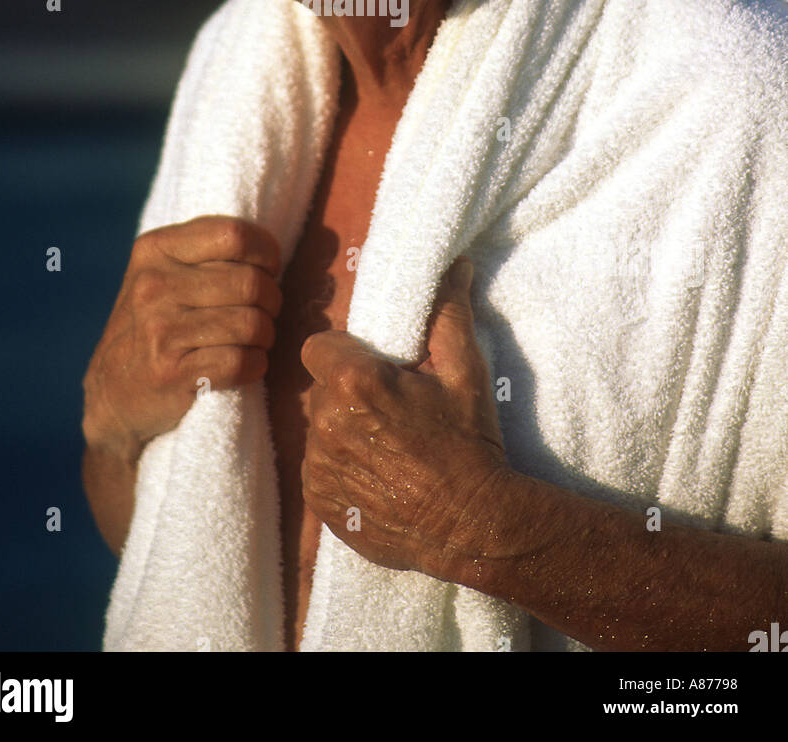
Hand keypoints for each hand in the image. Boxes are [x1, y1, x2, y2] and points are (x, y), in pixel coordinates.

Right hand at [82, 215, 281, 462]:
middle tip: (263, 313)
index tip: (267, 270)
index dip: (266, 253)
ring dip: (265, 337)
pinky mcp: (171, 373)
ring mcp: (160, 330)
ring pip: (252, 324)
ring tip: (252, 340)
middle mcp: (154, 285)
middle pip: (251, 283)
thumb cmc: (156, 322)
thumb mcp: (164, 271)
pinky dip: (255, 365)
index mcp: (156, 250)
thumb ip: (207, 250)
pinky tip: (243, 365)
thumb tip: (271, 248)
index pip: (235, 235)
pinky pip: (242, 362)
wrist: (114, 392)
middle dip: (271, 301)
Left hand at [300, 256, 507, 578]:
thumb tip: (454, 266)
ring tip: (387, 445)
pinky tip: (379, 475)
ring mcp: (319, 465)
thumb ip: (448, 312)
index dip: (344, 354)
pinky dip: (340, 467)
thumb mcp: (465, 371)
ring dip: (343, 430)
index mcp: (353, 381)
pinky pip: (318, 468)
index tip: (374, 369)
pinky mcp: (319, 500)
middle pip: (319, 388)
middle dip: (347, 392)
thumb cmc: (469, 443)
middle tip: (389, 408)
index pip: (318, 347)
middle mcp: (326, 422)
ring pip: (318, 429)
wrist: (473, 524)